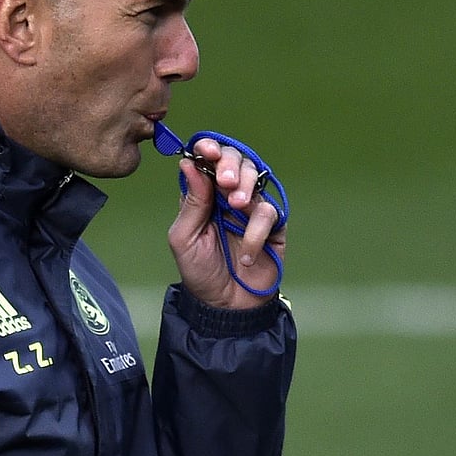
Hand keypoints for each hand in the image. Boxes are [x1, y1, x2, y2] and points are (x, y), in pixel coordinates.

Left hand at [167, 138, 285, 308]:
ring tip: (236, 205)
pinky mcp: (271, 226)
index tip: (206, 150)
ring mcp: (250, 209)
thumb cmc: (200, 272)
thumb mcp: (184, 238)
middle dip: (230, 164)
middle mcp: (226, 195)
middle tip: (225, 180)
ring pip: (255, 178)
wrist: (225, 306)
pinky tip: (245, 254)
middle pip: (235, 160)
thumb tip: (189, 163)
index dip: (209, 148)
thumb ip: (191, 202)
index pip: (207, 160)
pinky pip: (268, 213)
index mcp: (202, 194)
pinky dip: (255, 232)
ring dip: (245, 187)